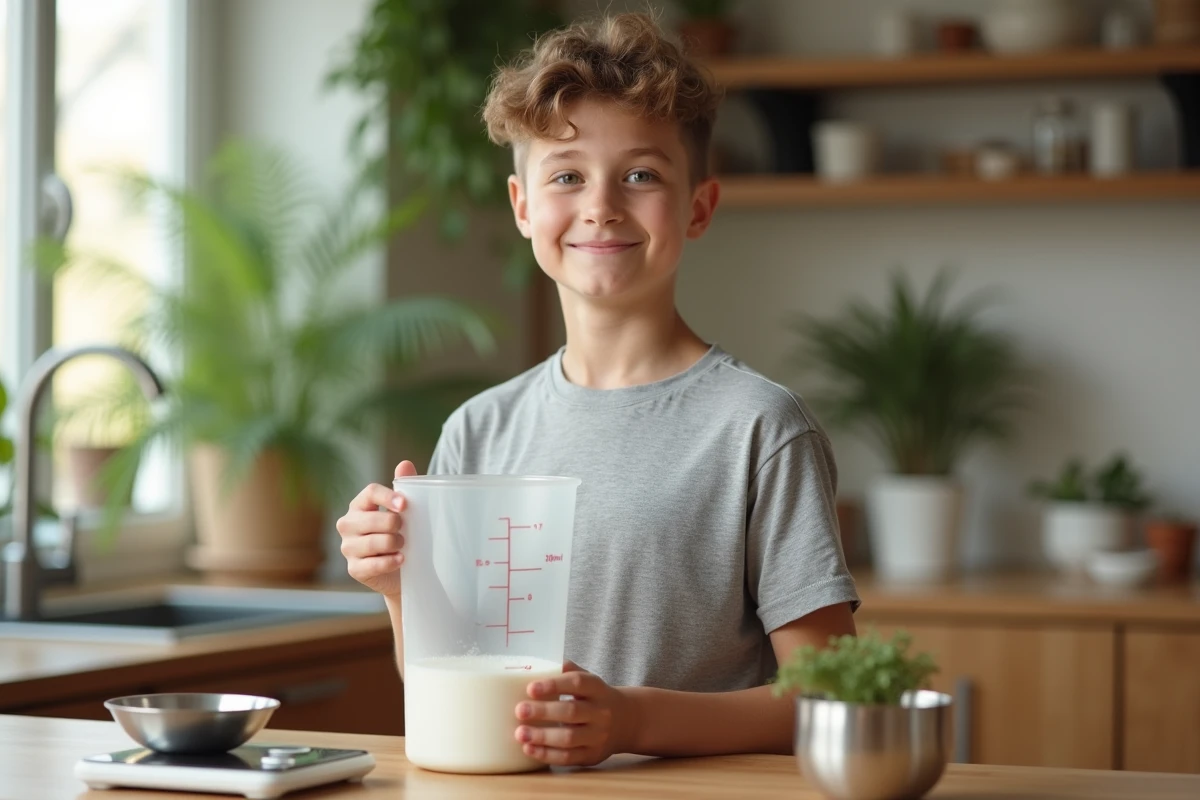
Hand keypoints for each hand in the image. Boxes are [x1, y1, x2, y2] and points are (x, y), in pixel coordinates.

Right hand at [335, 460, 417, 596]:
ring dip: (394, 543)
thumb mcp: (405, 512)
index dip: (387, 497)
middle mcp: (348, 524)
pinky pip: (372, 564)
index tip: (405, 505)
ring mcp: (348, 547)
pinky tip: (400, 559)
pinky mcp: (353, 569)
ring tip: (403, 545)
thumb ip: (405, 486)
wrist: (400, 571)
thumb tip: (405, 464)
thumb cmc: (400, 534)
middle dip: (394, 525)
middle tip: (405, 530)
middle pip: (373, 519)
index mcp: (360, 505)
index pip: (370, 493)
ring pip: (373, 542)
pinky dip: (390, 561)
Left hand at [513, 662, 634, 766]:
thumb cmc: (596, 697)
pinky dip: (547, 754)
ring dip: (542, 736)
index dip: (554, 685)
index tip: (530, 688)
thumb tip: (540, 664)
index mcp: (597, 688)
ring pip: (569, 738)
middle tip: (520, 710)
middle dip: (543, 712)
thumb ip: (568, 671)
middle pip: (571, 712)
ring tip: (520, 733)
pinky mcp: (592, 755)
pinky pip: (568, 757)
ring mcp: (598, 736)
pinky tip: (529, 748)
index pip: (577, 683)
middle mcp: (601, 712)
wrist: (626, 721)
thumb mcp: (589, 680)